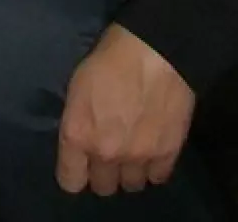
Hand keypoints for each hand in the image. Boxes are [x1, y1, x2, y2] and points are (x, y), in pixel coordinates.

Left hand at [55, 24, 196, 195]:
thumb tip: (82, 141)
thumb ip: (78, 122)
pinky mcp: (167, 153)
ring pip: (131, 185)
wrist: (155, 49)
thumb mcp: (77, 87)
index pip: (70, 182)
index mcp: (78, 134)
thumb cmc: (109, 58)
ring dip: (130, 170)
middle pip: (103, 187)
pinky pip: (157, 177)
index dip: (75, 173)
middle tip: (110, 152)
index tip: (81, 164)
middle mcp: (106, 153)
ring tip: (133, 150)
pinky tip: (153, 149)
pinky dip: (154, 167)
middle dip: (104, 172)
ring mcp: (138, 156)